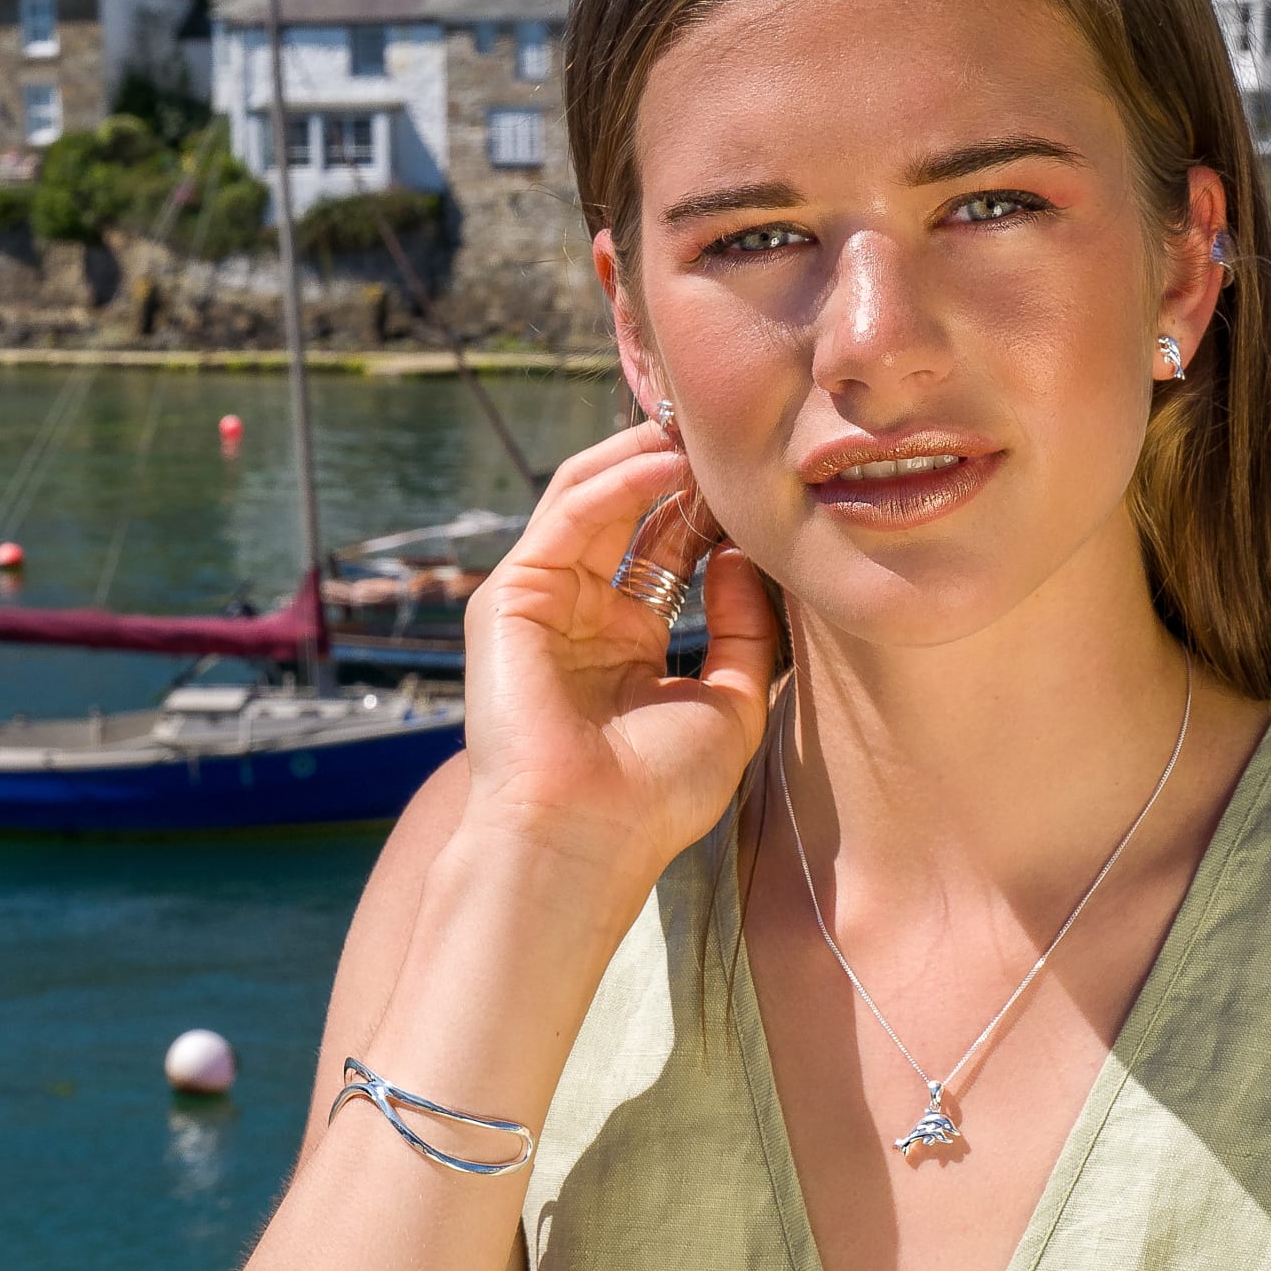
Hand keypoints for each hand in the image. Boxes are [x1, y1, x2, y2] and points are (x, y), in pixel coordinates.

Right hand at [448, 420, 779, 916]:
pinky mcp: (509, 596)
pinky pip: (568, 515)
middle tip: (730, 432)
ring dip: (647, 458)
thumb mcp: (729, 704)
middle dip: (678, 469)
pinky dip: (618, 480)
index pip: (666, 550)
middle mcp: (581, 616)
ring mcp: (541, 602)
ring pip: (592, 497)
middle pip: (629, 514)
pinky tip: (669, 462)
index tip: (761, 477)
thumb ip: (743, 628)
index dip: (710, 510)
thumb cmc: (654, 795)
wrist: (584, 839)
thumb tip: (743, 555)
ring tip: (703, 430)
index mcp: (626, 643)